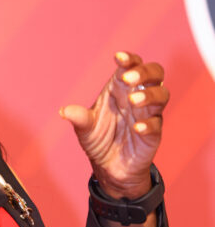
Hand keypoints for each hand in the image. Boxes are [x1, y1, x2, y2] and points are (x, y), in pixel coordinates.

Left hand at [59, 51, 168, 199]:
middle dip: (144, 72)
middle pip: (155, 73)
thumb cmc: (98, 139)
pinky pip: (157, 123)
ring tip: (132, 101)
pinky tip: (137, 127)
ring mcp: (148, 114)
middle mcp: (137, 96)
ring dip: (149, 94)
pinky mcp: (153, 133)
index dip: (129, 59)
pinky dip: (149, 124)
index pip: (132, 65)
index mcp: (119, 88)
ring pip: (162, 94)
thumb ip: (78, 118)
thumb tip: (63, 112)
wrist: (108, 168)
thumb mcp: (84, 128)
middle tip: (128, 79)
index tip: (118, 58)